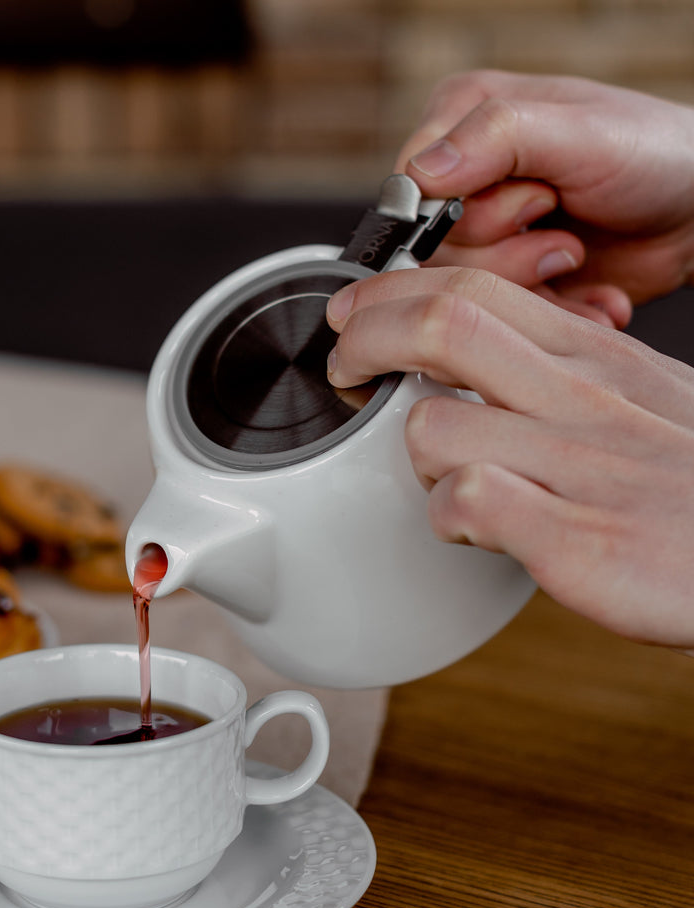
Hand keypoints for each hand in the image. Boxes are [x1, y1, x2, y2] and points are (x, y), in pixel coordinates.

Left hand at [326, 265, 693, 649]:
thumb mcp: (643, 398)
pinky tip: (470, 528)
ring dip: (411, 451)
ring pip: (435, 425)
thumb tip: (478, 362)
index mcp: (596, 357)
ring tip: (436, 476)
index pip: (475, 288)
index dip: (394, 291)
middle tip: (345, 369)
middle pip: (444, 325)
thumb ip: (562, 370)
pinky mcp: (573, 538)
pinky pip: (467, 502)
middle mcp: (581, 398)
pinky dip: (445, 515)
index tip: (356, 310)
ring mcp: (576, 466)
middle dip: (365, 339)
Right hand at [396, 70, 693, 326]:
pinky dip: (549, 311)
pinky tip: (583, 289)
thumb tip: (422, 173)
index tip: (533, 200)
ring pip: (461, 291)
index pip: (412, 189)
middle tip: (555, 218)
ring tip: (573, 253)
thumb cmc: (653, 154)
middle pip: (432, 250)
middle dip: (504, 249)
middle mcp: (461, 180)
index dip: (458, 215)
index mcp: (461, 123)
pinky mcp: (503, 281)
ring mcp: (481, 236)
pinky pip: (495, 318)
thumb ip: (497, 136)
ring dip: (530, 284)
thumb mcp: (580, 132)